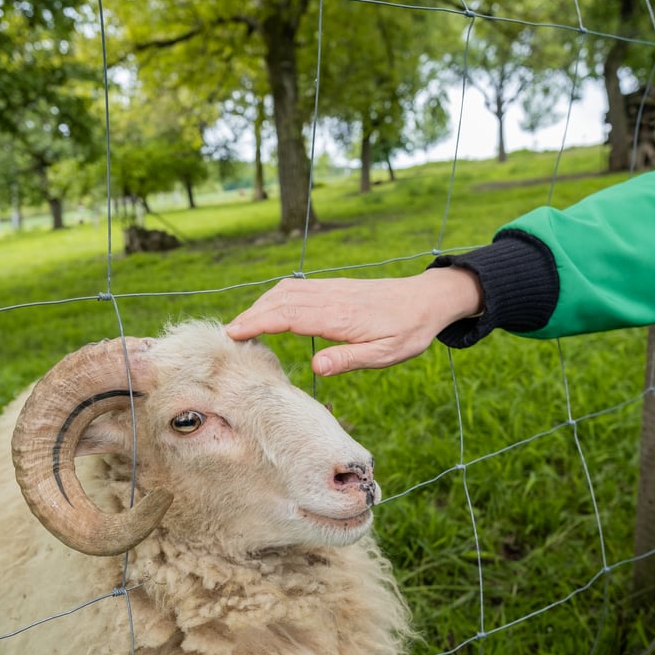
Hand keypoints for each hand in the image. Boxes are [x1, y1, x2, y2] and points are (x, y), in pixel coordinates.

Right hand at [225, 267, 481, 375]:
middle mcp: (330, 298)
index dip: (257, 323)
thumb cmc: (408, 332)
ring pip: (285, 291)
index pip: (287, 316)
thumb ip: (350, 359)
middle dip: (250, 315)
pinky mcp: (334, 287)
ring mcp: (331, 289)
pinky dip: (276, 297)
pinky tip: (269, 309)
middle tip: (226, 335)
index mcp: (339, 316)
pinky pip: (298, 288)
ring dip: (260, 305)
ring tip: (242, 325)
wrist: (427, 299)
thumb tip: (317, 367)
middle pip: (279, 301)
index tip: (233, 334)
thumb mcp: (385, 354)